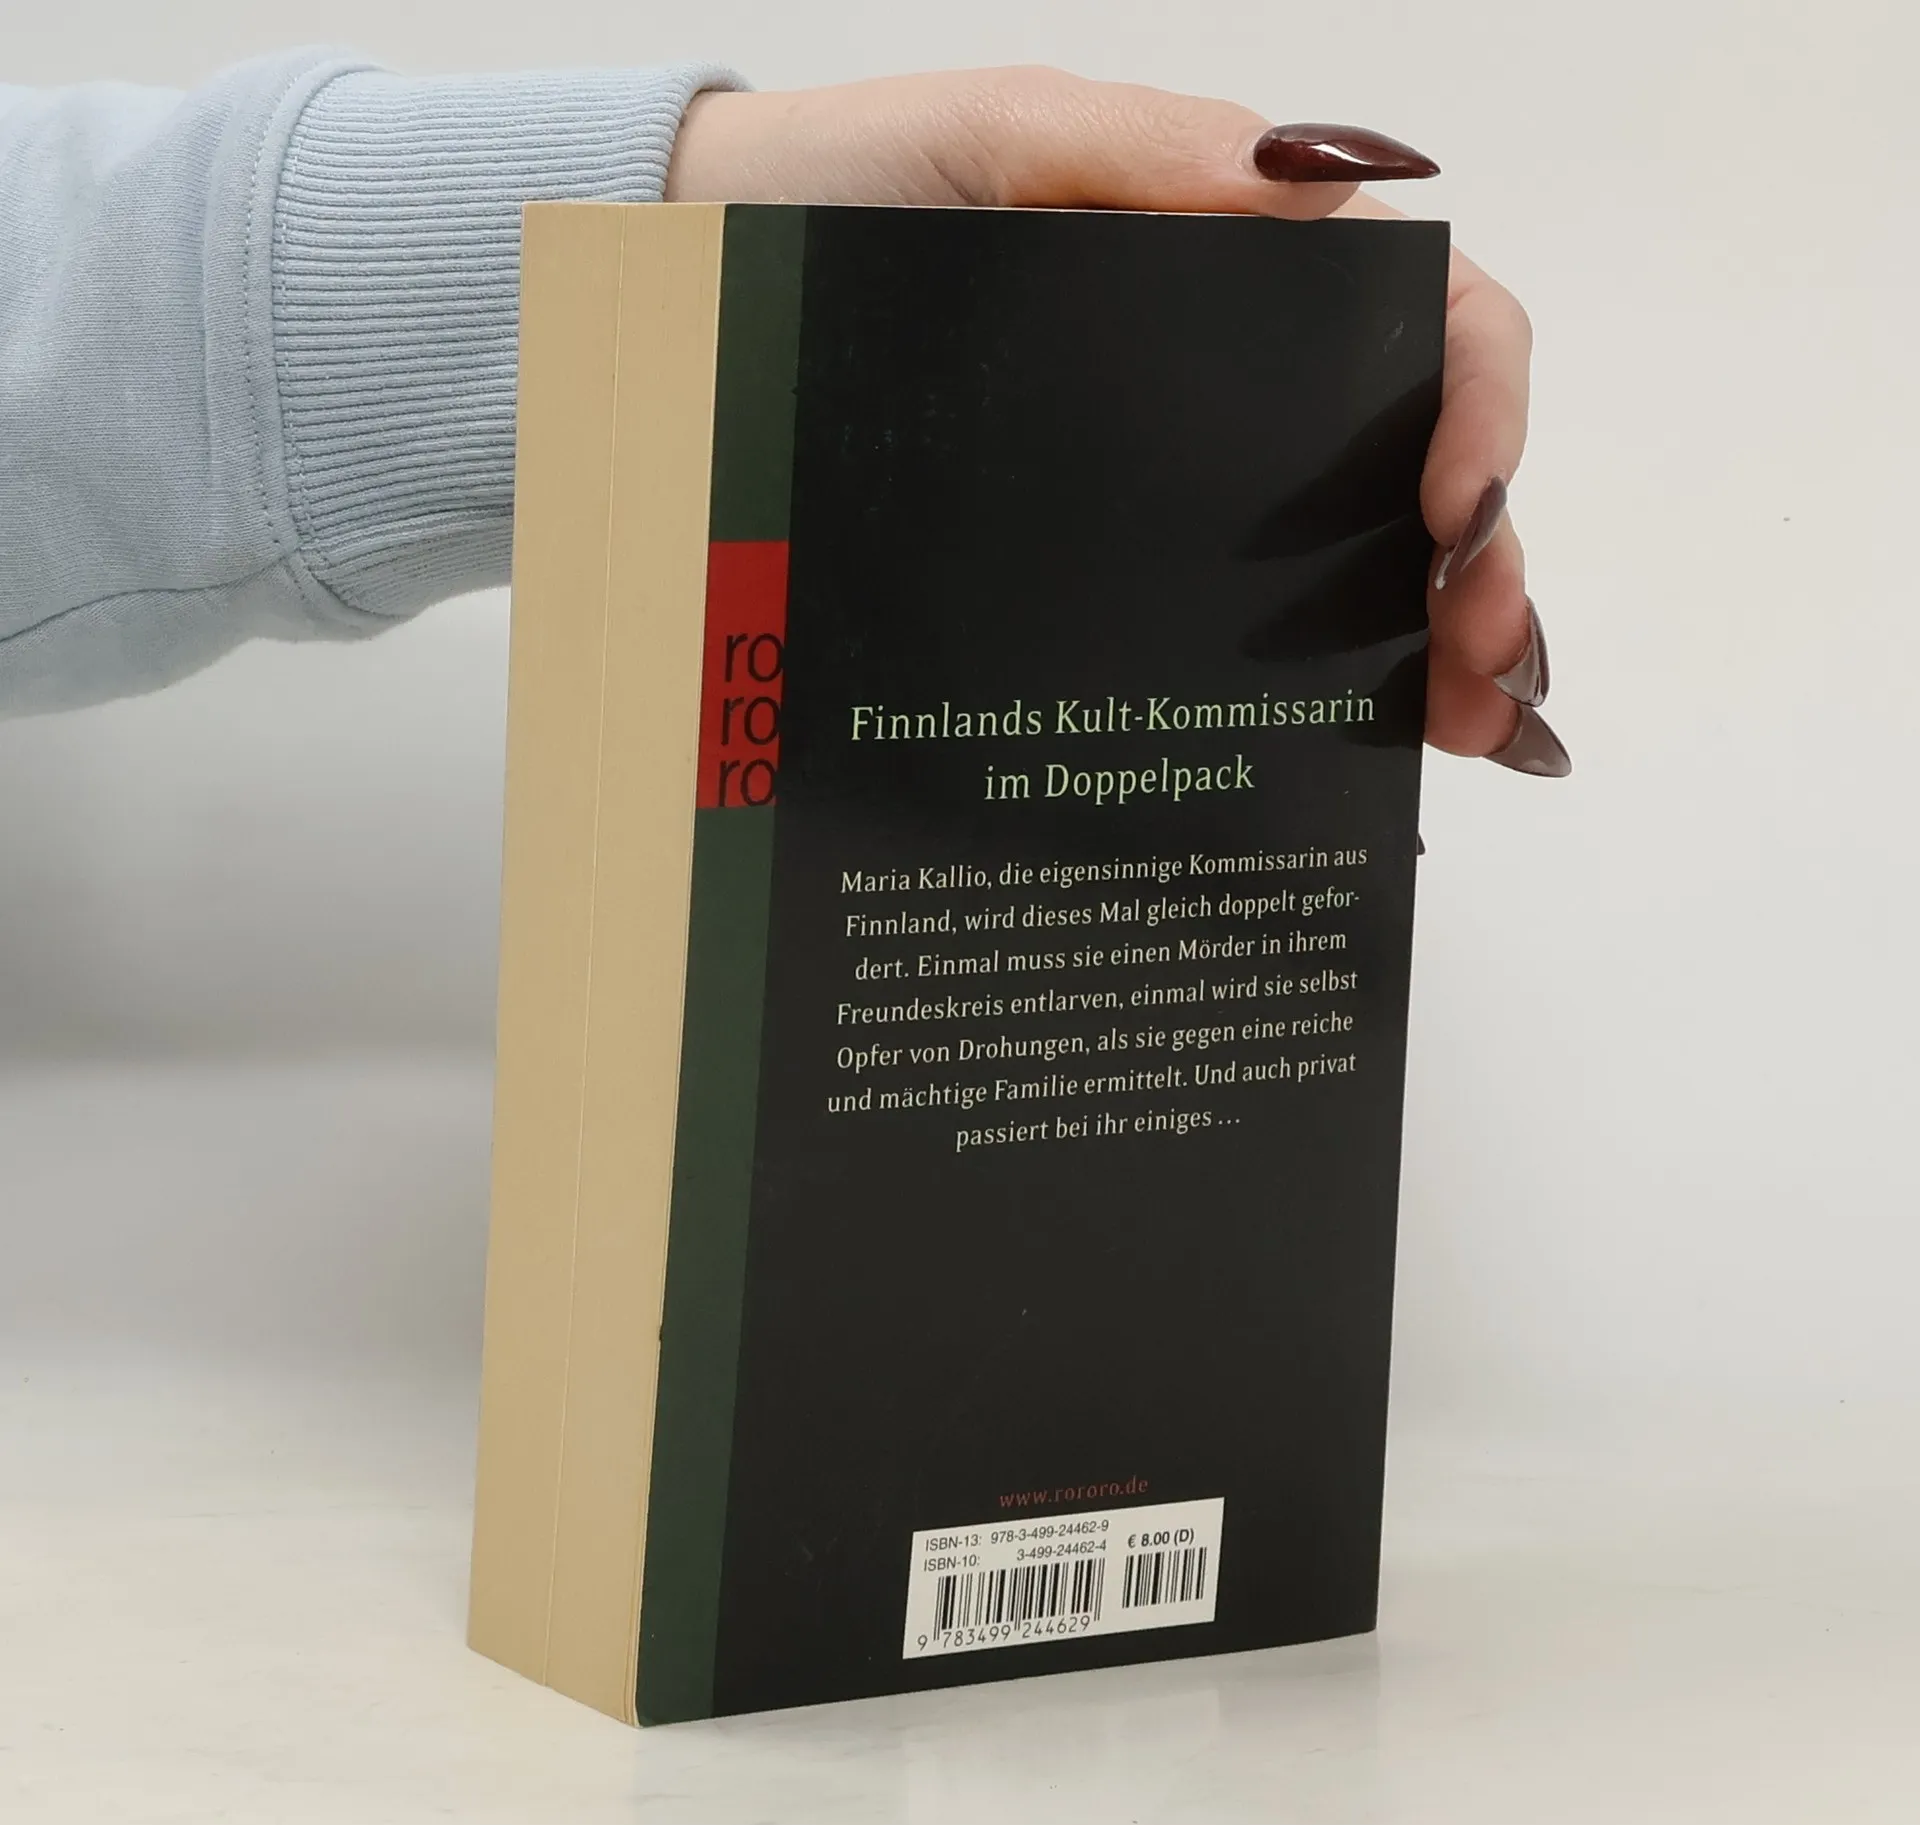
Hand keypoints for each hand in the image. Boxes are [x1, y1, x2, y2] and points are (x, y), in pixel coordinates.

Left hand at [669, 68, 1564, 775]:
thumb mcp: (994, 143)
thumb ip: (1145, 151)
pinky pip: (1254, 633)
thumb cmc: (851, 194)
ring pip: (1360, 568)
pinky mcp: (1125, 566)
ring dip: (1439, 649)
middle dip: (1485, 570)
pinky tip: (1374, 757)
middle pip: (1422, 470)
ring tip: (1468, 731)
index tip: (1455, 515)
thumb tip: (1322, 188)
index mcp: (1247, 271)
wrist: (716, 287)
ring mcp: (1191, 487)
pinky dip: (1337, 693)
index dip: (1479, 413)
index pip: (1429, 325)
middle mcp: (1242, 388)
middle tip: (1486, 671)